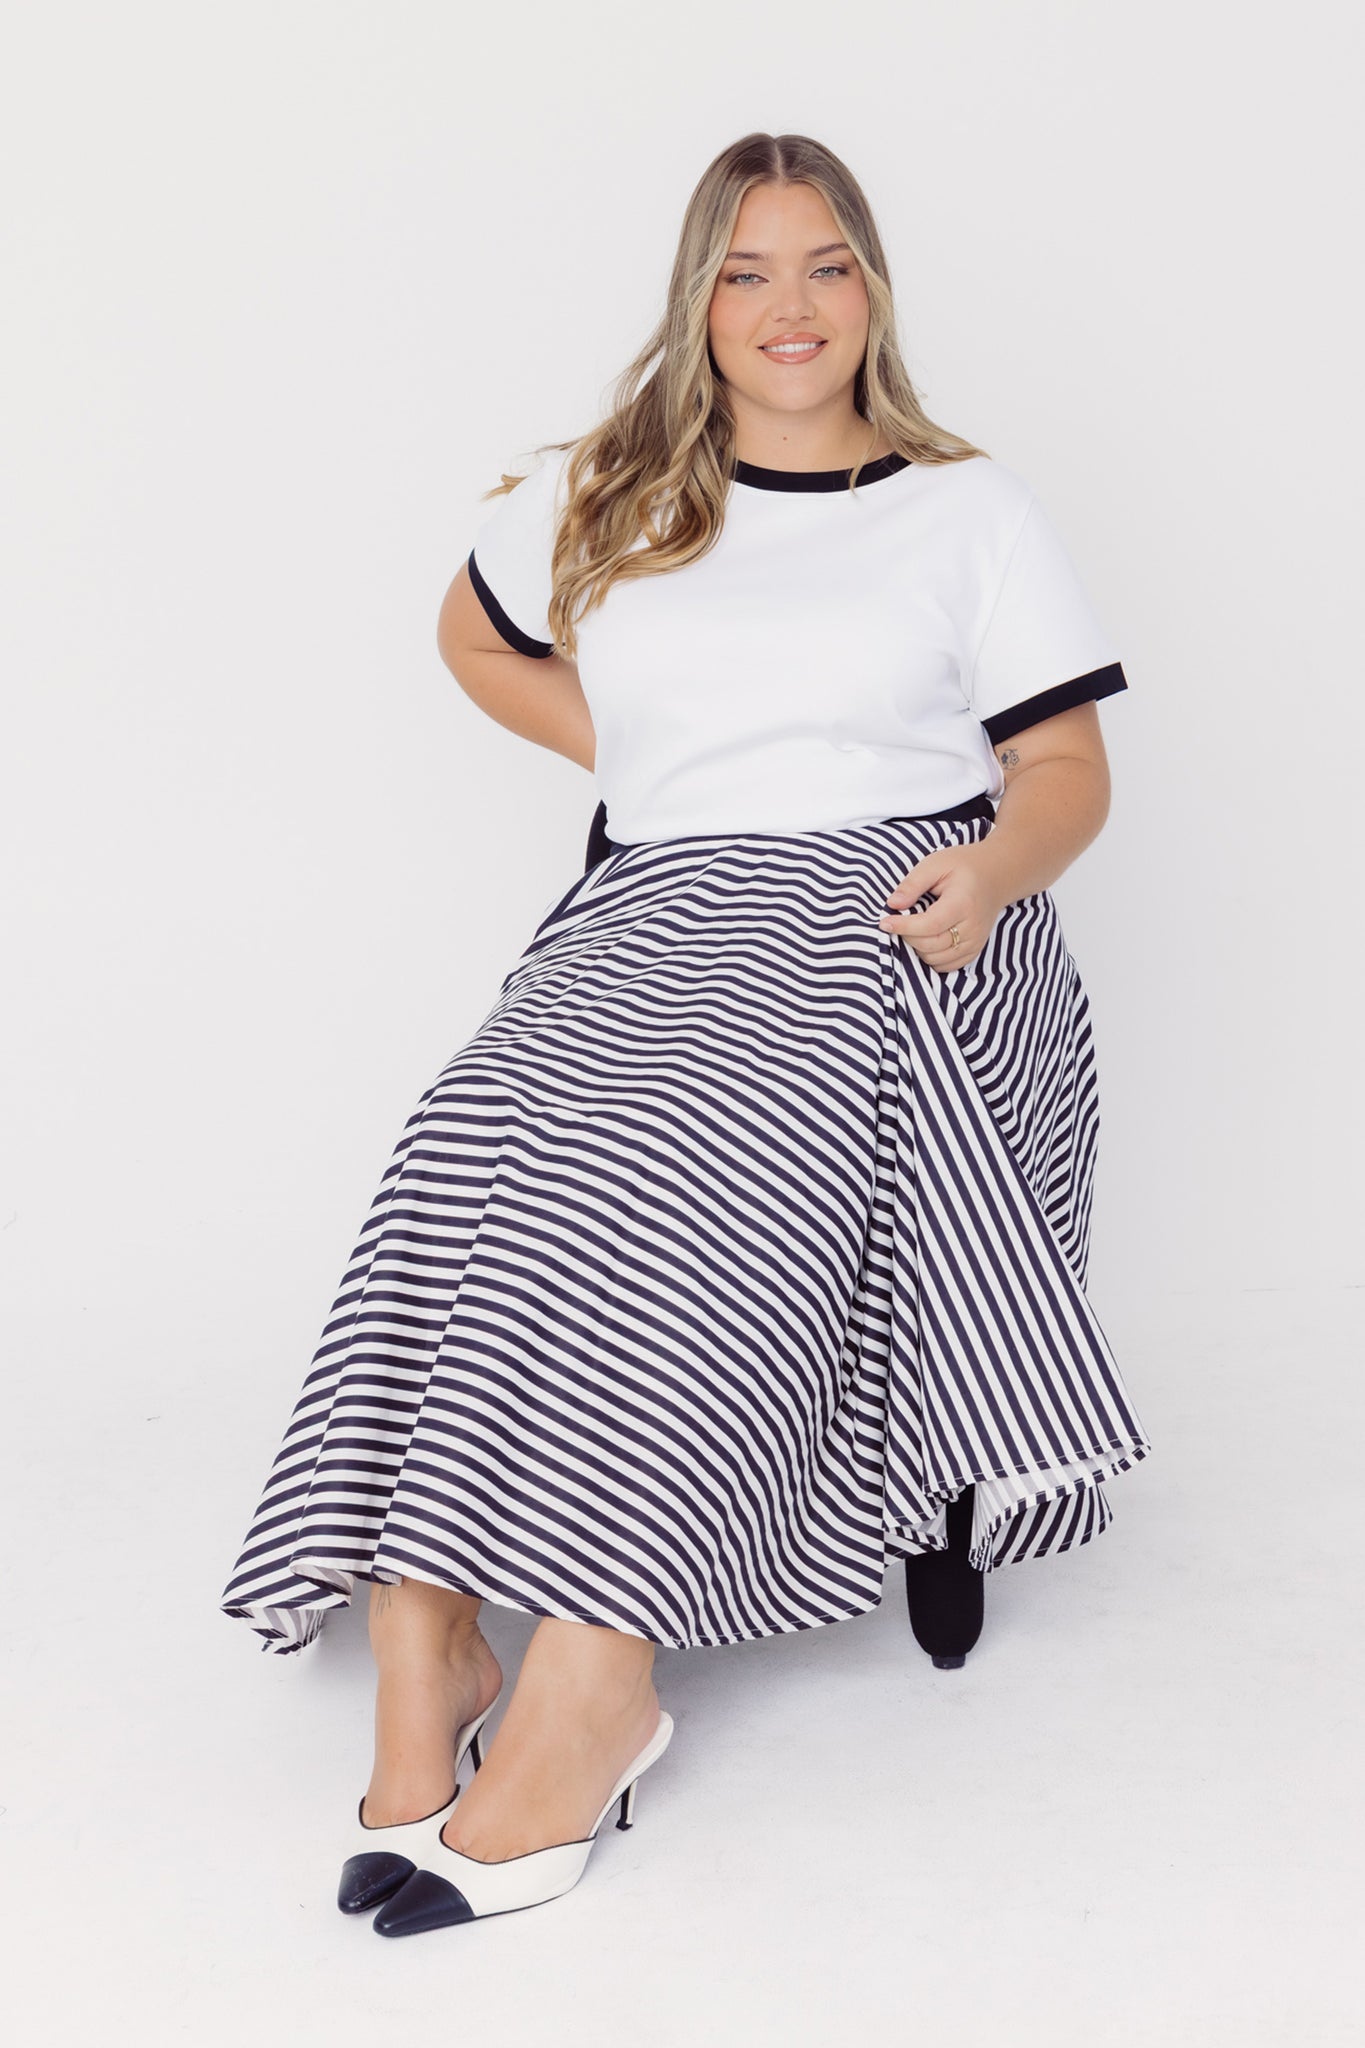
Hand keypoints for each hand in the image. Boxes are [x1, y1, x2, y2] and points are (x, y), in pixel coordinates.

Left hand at [876, 842, 1008, 973]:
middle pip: (930, 945)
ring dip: (917, 948)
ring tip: (913, 928)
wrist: (995, 876)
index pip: (929, 925)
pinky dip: (930, 957)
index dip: (904, 927)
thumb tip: (892, 904)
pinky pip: (946, 966)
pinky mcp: (974, 950)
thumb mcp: (935, 864)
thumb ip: (913, 884)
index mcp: (962, 903)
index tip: (884, 922)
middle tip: (898, 922)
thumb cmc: (963, 867)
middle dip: (907, 936)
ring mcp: (975, 941)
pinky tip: (925, 940)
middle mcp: (972, 927)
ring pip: (935, 959)